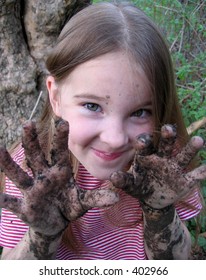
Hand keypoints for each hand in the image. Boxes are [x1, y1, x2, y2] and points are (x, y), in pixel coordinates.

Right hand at [0, 118, 117, 236]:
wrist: (56, 223)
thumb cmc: (69, 206)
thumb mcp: (84, 202)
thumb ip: (97, 198)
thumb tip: (117, 197)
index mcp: (59, 172)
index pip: (59, 151)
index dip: (60, 137)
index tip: (62, 120)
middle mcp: (43, 176)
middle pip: (36, 156)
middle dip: (32, 141)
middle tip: (28, 123)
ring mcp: (32, 190)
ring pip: (19, 174)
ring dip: (9, 163)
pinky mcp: (24, 206)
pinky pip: (12, 203)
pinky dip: (5, 200)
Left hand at [110, 124, 205, 208]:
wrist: (152, 198)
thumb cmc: (139, 186)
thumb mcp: (131, 184)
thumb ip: (123, 181)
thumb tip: (113, 177)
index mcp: (147, 157)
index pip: (145, 146)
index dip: (144, 143)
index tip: (141, 141)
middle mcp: (162, 158)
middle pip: (165, 145)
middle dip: (167, 137)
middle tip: (169, 128)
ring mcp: (174, 168)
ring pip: (183, 156)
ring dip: (190, 148)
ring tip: (198, 140)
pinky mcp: (185, 181)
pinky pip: (194, 176)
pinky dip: (201, 173)